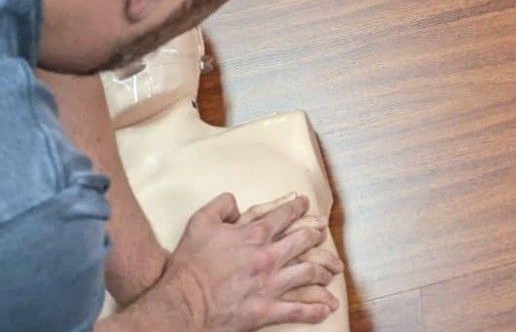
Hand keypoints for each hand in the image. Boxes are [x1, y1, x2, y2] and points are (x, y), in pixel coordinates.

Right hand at [163, 192, 339, 329]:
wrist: (181, 305)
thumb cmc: (189, 265)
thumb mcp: (200, 222)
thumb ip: (222, 204)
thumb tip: (236, 202)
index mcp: (254, 234)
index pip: (285, 215)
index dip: (298, 207)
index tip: (306, 204)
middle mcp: (267, 257)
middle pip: (303, 241)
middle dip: (317, 235)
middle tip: (325, 233)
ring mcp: (269, 285)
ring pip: (307, 274)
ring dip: (324, 271)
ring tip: (334, 271)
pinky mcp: (265, 312)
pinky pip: (297, 310)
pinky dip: (314, 309)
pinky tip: (326, 308)